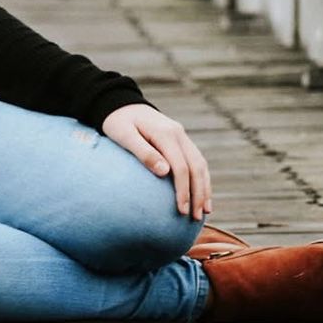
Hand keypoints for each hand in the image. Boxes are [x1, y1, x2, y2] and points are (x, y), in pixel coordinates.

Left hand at [101, 104, 212, 220]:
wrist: (121, 104)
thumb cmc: (117, 122)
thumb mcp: (124, 135)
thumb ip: (143, 152)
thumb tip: (165, 172)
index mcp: (166, 133)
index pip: (181, 167)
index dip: (183, 190)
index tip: (182, 210)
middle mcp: (178, 133)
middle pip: (196, 167)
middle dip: (199, 194)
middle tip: (196, 218)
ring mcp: (181, 136)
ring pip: (201, 164)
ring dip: (204, 188)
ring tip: (204, 212)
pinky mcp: (180, 140)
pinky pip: (197, 160)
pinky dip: (201, 178)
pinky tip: (201, 194)